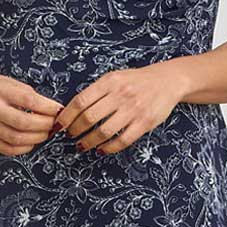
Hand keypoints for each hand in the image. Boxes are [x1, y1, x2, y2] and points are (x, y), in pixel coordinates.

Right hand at [0, 72, 63, 156]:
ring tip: (45, 133)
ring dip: (37, 138)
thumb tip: (52, 110)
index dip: (48, 108)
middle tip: (54, 124)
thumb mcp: (10, 82)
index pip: (29, 101)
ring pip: (17, 139)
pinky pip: (8, 149)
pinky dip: (24, 148)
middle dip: (45, 125)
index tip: (58, 110)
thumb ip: (29, 95)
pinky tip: (31, 142)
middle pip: (24, 123)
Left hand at [55, 62, 186, 152]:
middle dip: (75, 131)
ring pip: (104, 131)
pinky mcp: (145, 123)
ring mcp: (134, 109)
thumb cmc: (136, 81)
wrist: (167, 80)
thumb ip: (96, 91)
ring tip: (82, 145)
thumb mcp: (114, 77)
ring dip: (89, 142)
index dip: (66, 116)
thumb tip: (71, 110)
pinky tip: (102, 149)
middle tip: (70, 136)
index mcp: (109, 82)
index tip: (59, 125)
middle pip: (89, 118)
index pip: (81, 101)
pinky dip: (109, 148)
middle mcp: (121, 94)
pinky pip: (123, 140)